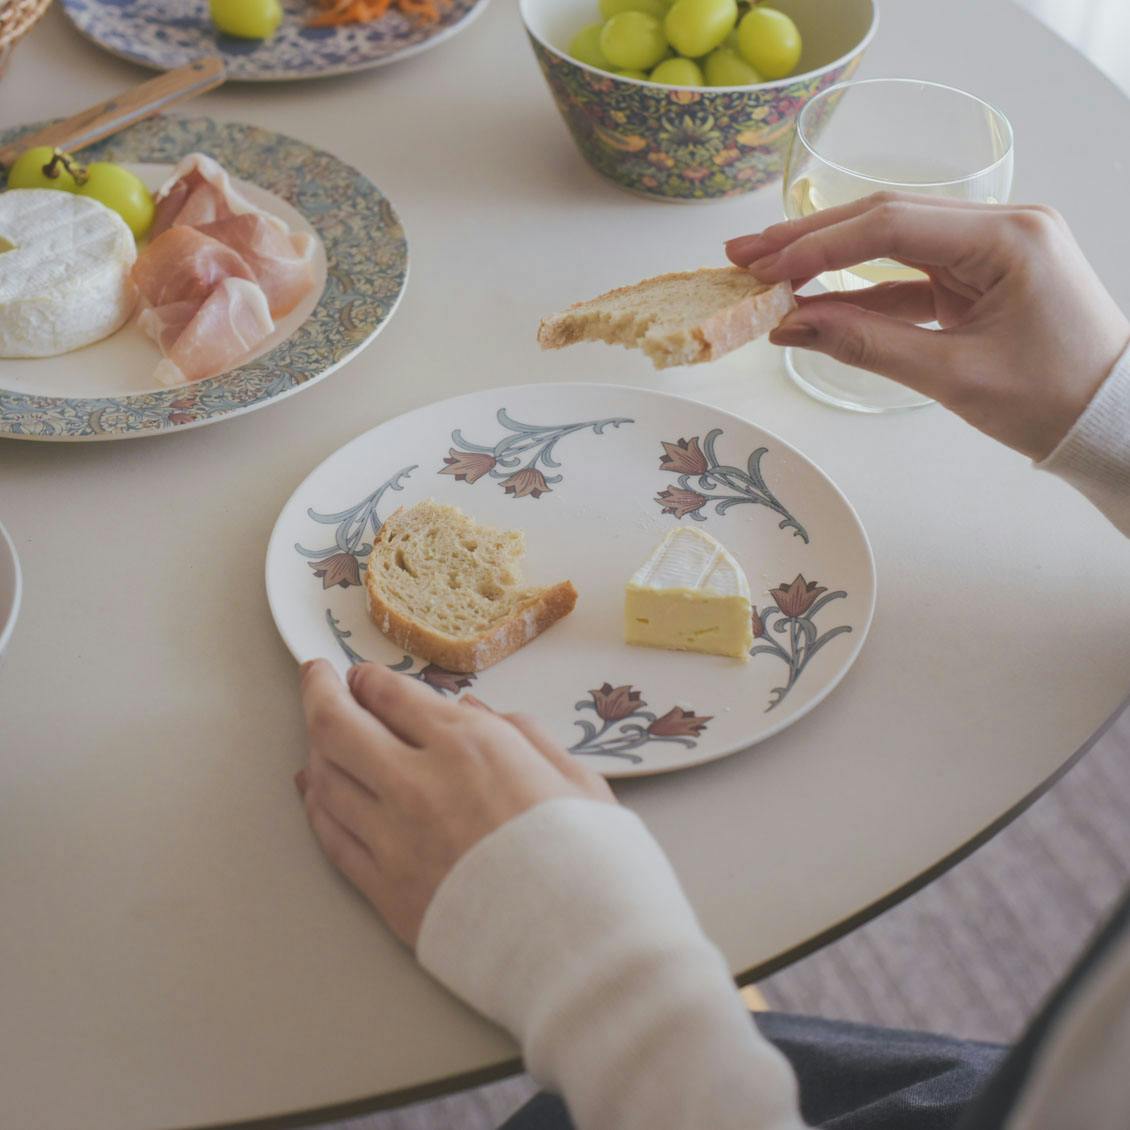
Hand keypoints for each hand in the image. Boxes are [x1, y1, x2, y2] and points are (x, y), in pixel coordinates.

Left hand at [295, 659, 615, 946]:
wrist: (580, 948)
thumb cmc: (591, 860)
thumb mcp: (575, 776)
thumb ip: (524, 734)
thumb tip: (479, 712)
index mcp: (468, 744)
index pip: (390, 694)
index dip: (368, 679)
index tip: (362, 676)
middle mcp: (418, 782)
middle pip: (338, 725)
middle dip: (319, 691)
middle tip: (315, 677)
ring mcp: (393, 838)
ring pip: (325, 780)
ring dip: (314, 749)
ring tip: (316, 737)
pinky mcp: (384, 890)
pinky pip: (332, 838)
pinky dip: (316, 807)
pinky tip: (315, 793)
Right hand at [727, 193, 1129, 459]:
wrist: (1111, 420)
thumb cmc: (1050, 399)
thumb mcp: (951, 376)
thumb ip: (865, 344)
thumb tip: (789, 327)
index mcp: (1007, 238)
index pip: (891, 226)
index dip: (818, 246)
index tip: (764, 271)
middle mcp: (1001, 225)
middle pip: (887, 219)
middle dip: (810, 240)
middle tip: (744, 256)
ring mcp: (991, 248)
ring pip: (893, 243)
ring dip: (830, 260)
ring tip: (767, 273)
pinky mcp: (982, 275)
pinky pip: (911, 276)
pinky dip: (863, 293)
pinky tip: (814, 304)